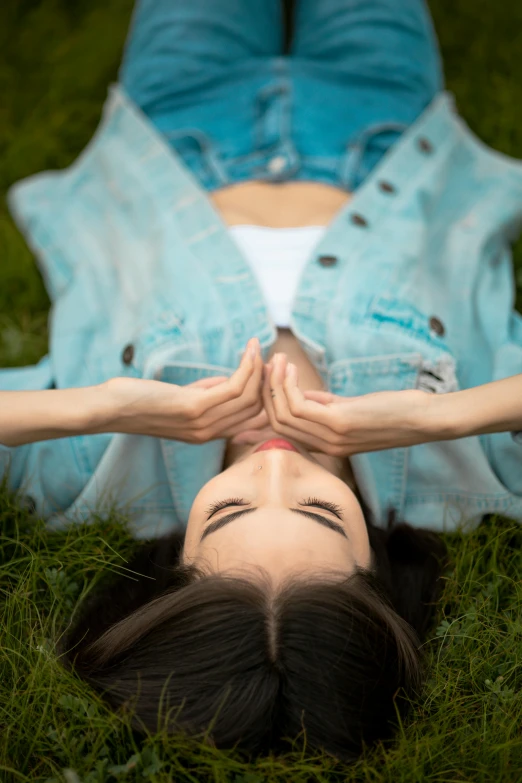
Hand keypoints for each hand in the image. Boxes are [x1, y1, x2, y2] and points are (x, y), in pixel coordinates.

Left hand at [101, 338, 267, 443]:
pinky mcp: (195, 408)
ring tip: (261, 346)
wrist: (110, 409)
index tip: (272, 370)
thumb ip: (207, 393)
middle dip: (270, 381)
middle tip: (276, 357)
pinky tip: (250, 349)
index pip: (254, 420)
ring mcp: (203, 423)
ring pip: (250, 397)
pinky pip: (233, 387)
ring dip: (260, 367)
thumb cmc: (140, 400)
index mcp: (208, 434)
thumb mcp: (183, 398)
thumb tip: (229, 379)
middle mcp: (209, 433)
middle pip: (257, 409)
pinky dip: (247, 365)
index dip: (268, 395)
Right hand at [234, 352, 434, 455]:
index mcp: (325, 445)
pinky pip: (300, 407)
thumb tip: (303, 395)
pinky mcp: (340, 424)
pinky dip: (289, 386)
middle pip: (276, 423)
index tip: (264, 378)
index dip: (266, 403)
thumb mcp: (351, 410)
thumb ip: (325, 406)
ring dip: (275, 384)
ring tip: (277, 361)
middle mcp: (325, 446)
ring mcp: (331, 437)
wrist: (423, 420)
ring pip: (283, 415)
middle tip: (265, 365)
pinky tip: (290, 369)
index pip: (281, 430)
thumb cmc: (392, 412)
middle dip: (266, 392)